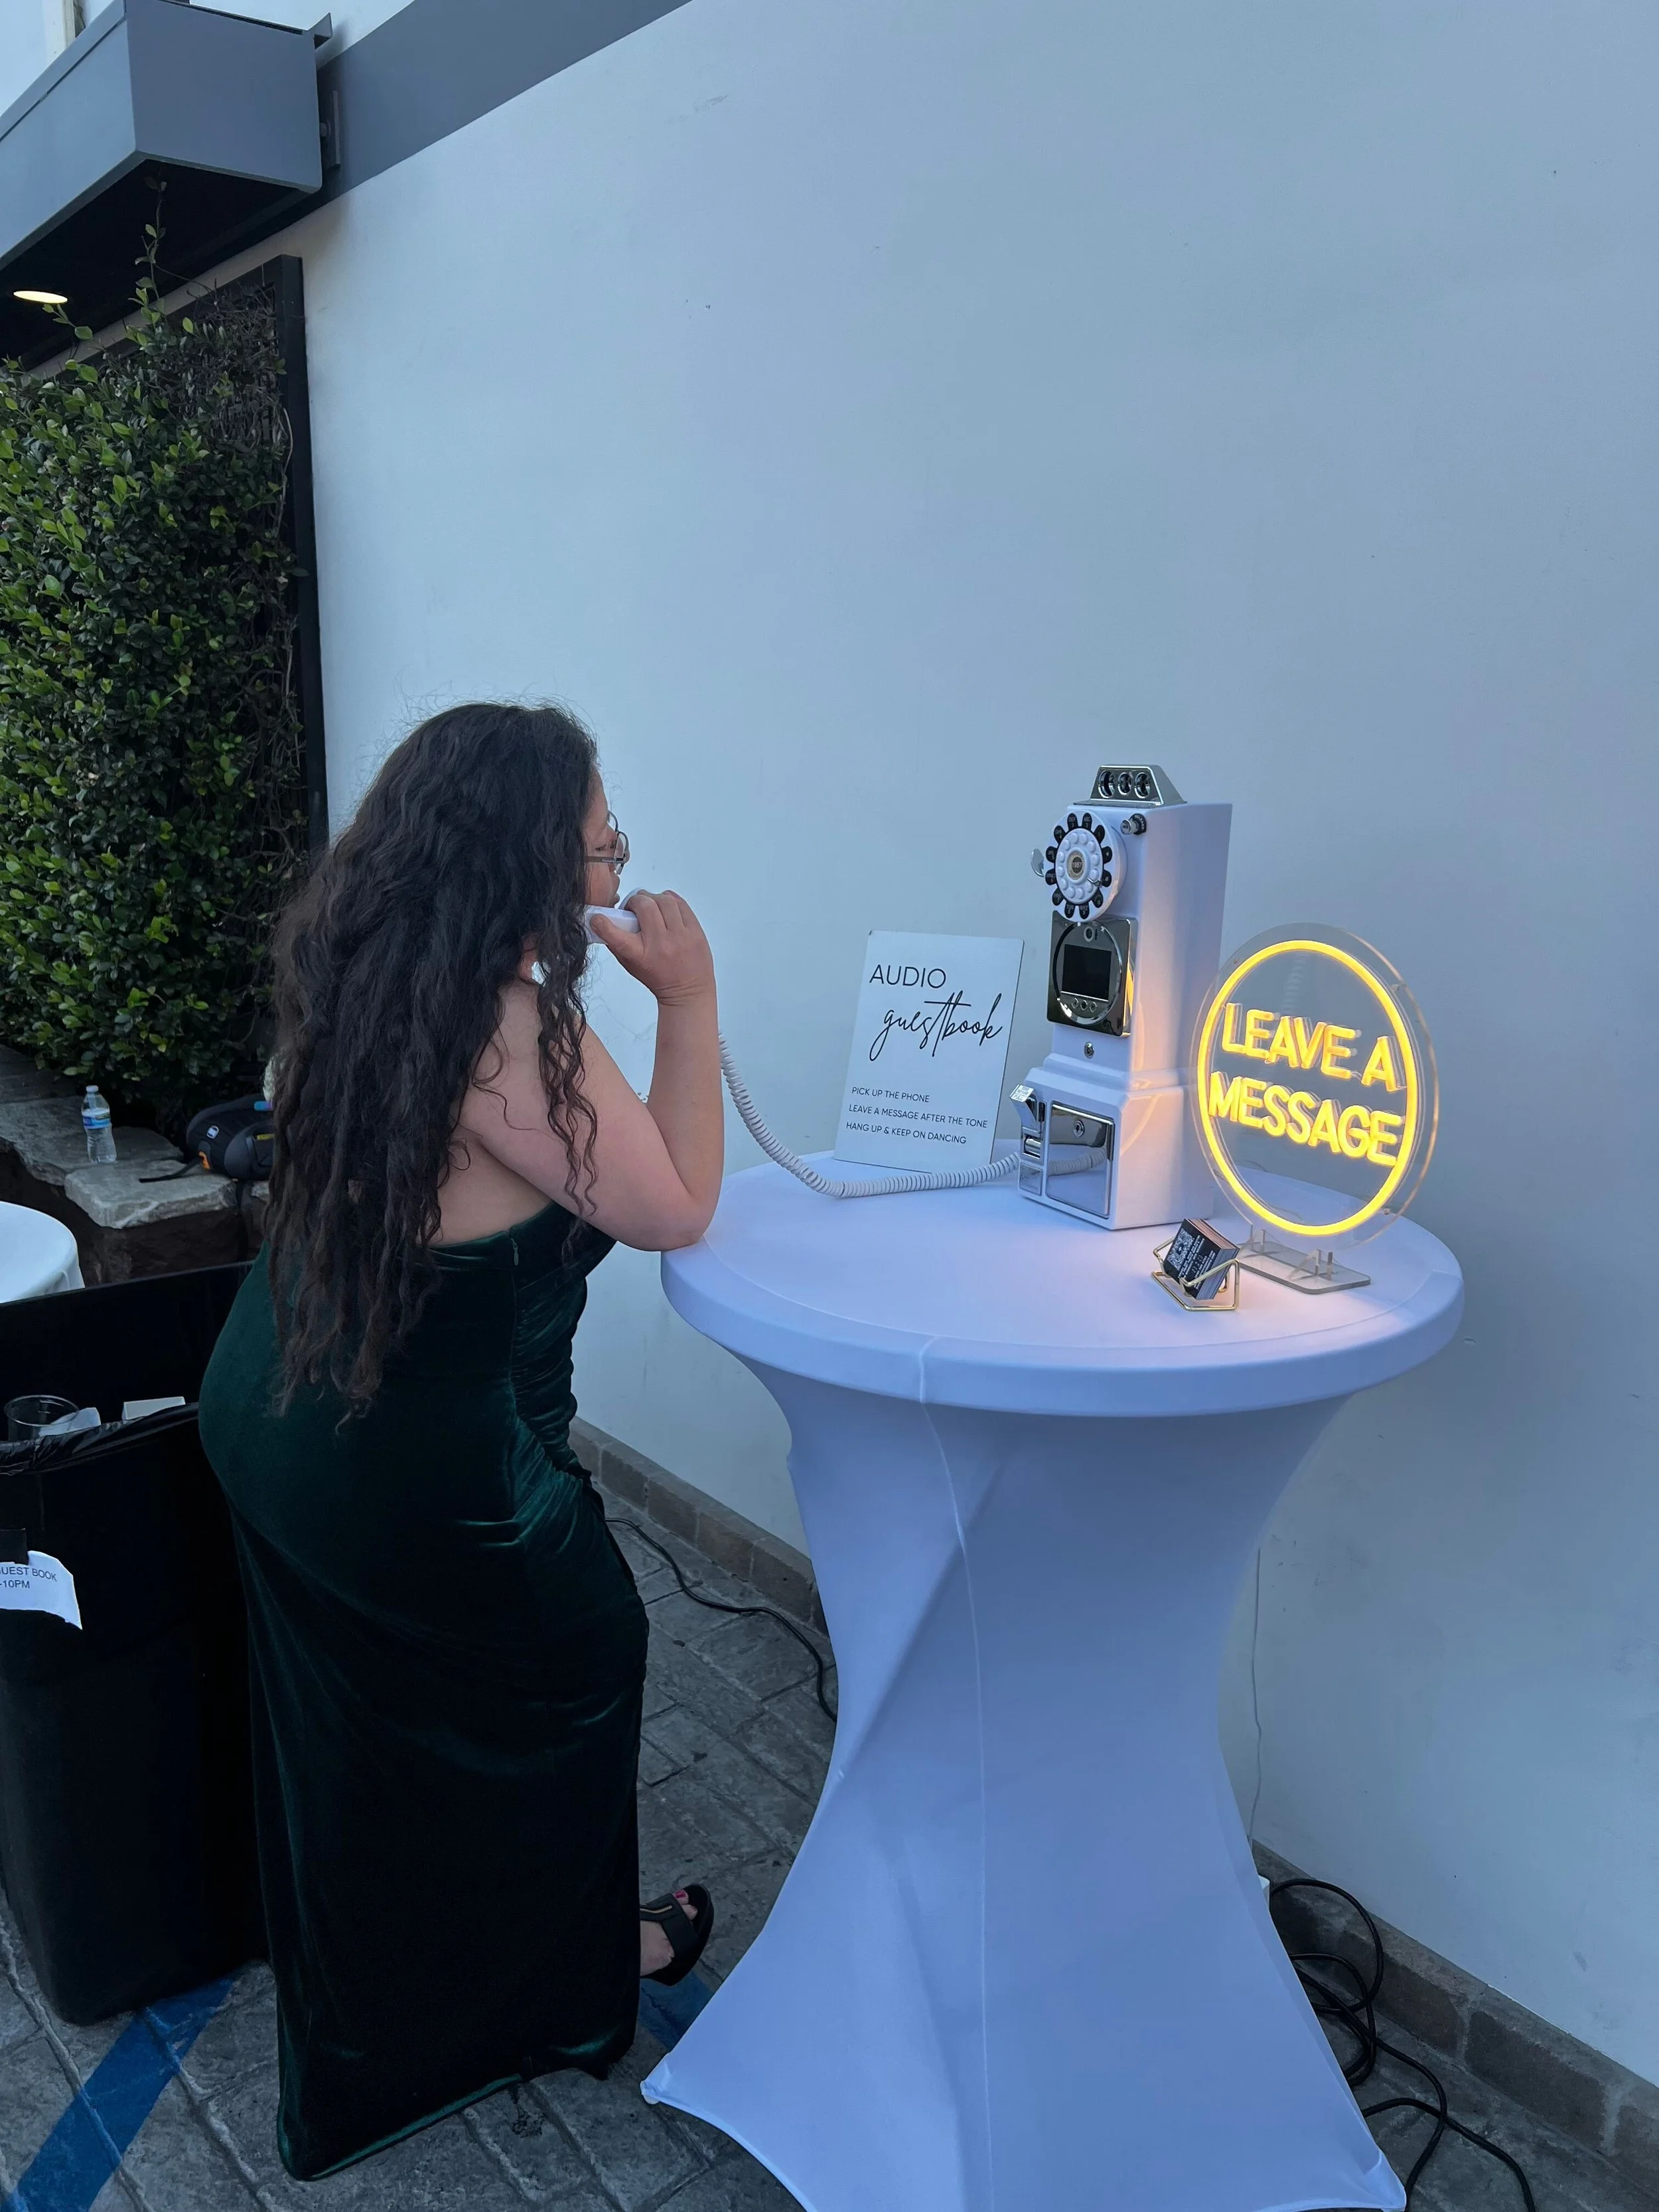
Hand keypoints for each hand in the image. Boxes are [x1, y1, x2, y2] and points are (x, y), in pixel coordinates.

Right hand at [590, 892, 713, 1007]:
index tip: (598, 918)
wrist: (688, 991)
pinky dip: (669, 900)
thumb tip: (603, 922)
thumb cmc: (659, 978)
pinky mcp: (695, 931)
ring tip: (650, 906)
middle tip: (633, 907)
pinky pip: (681, 903)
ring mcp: (681, 936)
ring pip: (664, 900)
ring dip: (653, 898)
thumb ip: (616, 944)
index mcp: (641, 955)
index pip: (615, 934)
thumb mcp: (630, 965)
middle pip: (644, 905)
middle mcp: (661, 943)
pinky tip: (665, 908)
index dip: (602, 922)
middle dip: (634, 901)